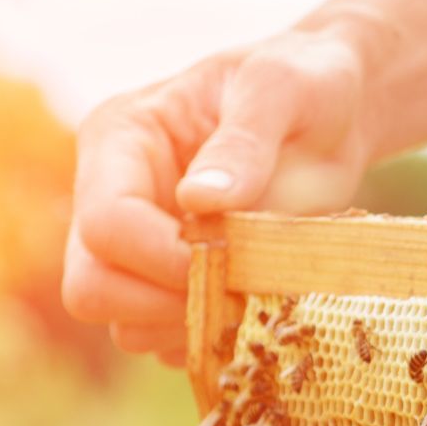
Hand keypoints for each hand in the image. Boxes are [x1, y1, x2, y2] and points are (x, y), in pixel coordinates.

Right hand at [63, 28, 373, 365]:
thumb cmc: (304, 83)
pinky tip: (254, 311)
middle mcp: (113, 196)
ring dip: (190, 329)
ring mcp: (139, 246)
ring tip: (254, 298)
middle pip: (92, 288)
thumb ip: (243, 143)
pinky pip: (165, 341)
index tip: (233, 260)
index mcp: (120, 142)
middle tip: (239, 293)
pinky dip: (208, 342)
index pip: (106, 227)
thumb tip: (200, 201)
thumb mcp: (281, 91)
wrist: (335, 112)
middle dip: (164, 305)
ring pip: (125, 326)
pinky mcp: (171, 281)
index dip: (164, 260)